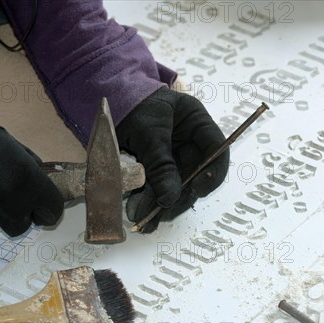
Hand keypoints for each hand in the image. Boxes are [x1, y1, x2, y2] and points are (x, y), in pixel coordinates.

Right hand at [0, 126, 63, 236]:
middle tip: (1, 195)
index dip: (47, 208)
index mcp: (28, 183)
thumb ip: (27, 162)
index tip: (39, 206)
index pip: (53, 210)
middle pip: (22, 225)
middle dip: (16, 213)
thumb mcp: (8, 141)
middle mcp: (10, 206)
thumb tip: (38, 175)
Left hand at [116, 86, 229, 232]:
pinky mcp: (154, 167)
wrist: (107, 101)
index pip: (216, 150)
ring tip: (142, 220)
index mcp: (196, 122)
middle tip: (161, 213)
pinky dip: (148, 201)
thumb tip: (170, 198)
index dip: (212, 173)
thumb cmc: (132, 105)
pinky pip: (156, 187)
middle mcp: (188, 141)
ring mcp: (172, 155)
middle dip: (178, 197)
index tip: (197, 191)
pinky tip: (139, 214)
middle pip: (194, 175)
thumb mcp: (148, 131)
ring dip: (160, 205)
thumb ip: (160, 163)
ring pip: (174, 186)